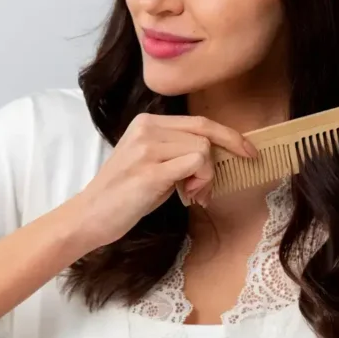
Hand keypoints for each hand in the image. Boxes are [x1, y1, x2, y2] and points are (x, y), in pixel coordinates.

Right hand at [70, 114, 257, 250]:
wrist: (91, 215)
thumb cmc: (125, 194)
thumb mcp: (151, 161)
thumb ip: (179, 151)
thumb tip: (218, 155)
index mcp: (147, 122)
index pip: (198, 122)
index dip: (228, 135)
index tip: (247, 151)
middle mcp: (146, 128)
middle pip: (205, 134)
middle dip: (222, 157)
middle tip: (219, 182)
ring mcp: (147, 148)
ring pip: (203, 150)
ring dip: (207, 176)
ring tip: (192, 195)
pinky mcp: (150, 171)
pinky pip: (196, 164)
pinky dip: (201, 181)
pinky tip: (187, 197)